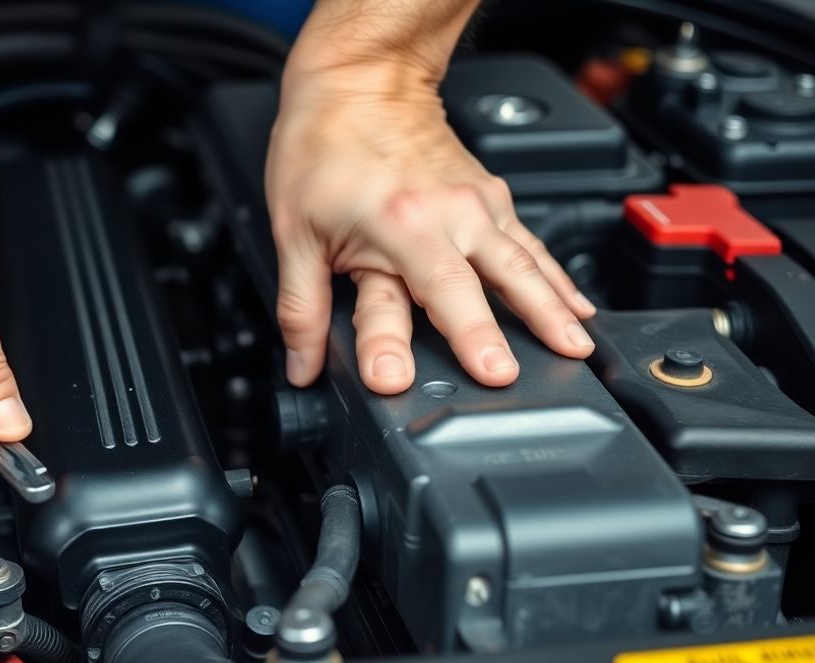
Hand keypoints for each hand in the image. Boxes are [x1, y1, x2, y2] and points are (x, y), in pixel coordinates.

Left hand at [266, 63, 596, 393]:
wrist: (360, 78)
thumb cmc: (324, 144)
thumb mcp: (294, 232)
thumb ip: (302, 308)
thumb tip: (303, 365)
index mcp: (402, 225)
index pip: (444, 293)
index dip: (466, 336)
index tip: (488, 373)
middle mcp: (450, 215)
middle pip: (502, 280)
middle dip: (533, 326)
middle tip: (559, 364)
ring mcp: (477, 203)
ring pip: (528, 262)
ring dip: (557, 307)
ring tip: (579, 347)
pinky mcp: (490, 195)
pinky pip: (531, 244)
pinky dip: (556, 277)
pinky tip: (575, 304)